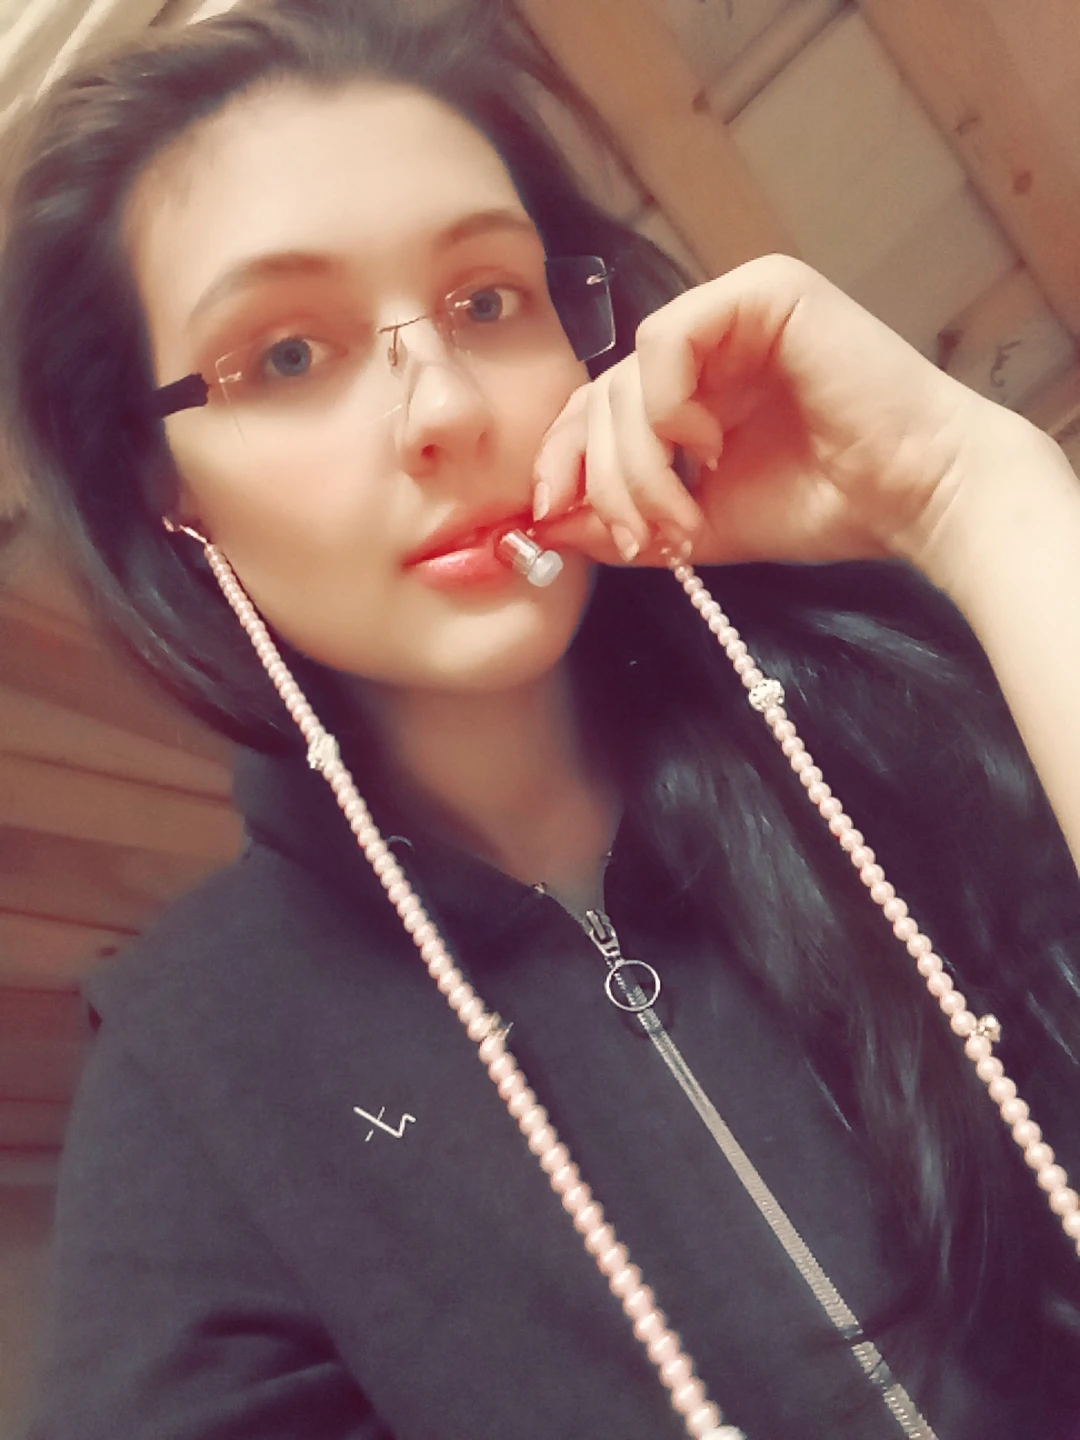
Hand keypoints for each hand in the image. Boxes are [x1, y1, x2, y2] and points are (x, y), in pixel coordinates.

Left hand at [532, 254, 1014, 572]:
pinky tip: (708, 445)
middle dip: (604, 479)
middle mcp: (710, 338)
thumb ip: (626, 520)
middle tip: (640, 539)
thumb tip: (547, 527)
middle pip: (603, 395)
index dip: (566, 462)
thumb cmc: (824, 507)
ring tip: (680, 515)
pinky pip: (669, 339)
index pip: (598, 409)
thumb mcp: (700, 523)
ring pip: (628, 374)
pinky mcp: (764, 290)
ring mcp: (736, 308)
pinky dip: (669, 404)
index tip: (552, 520)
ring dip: (637, 462)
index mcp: (694, 385)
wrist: (917, 497)